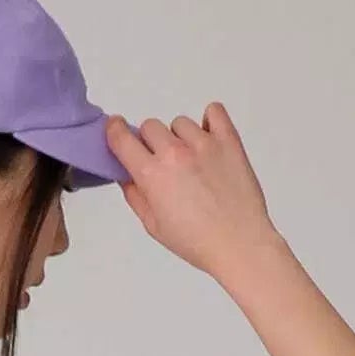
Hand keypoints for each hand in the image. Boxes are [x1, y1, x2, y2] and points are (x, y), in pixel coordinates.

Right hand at [104, 104, 284, 290]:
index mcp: (152, 175)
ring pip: (180, 123)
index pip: (122, 138)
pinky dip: (210, 120)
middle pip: (150, 126)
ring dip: (180, 137)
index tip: (117, 129)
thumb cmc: (196, 241)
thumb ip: (135, 196)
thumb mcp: (153, 226)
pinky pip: (214, 111)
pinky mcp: (228, 141)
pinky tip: (209, 139)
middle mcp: (175, 153)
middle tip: (163, 163)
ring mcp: (203, 143)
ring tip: (192, 161)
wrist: (239, 244)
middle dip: (151, 142)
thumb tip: (127, 175)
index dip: (115, 130)